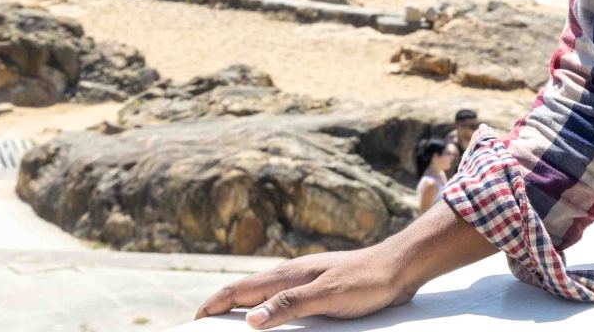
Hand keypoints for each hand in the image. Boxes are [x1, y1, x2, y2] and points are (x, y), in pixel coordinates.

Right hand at [193, 240, 417, 328]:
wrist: (400, 267)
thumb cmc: (367, 280)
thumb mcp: (327, 295)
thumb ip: (289, 304)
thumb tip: (249, 319)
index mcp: (288, 275)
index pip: (238, 289)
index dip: (213, 304)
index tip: (193, 320)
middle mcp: (292, 275)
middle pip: (247, 291)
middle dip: (221, 307)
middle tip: (203, 325)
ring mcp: (306, 281)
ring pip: (264, 295)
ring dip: (244, 308)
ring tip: (229, 326)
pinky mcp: (320, 289)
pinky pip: (284, 302)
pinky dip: (268, 312)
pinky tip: (272, 323)